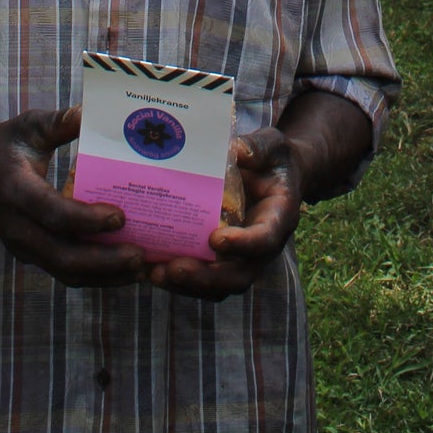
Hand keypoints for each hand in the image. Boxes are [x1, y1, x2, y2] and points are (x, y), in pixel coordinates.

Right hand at [0, 107, 150, 287]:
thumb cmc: (5, 146)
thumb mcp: (29, 127)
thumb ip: (59, 122)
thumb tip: (90, 112)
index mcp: (16, 191)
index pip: (52, 213)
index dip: (85, 219)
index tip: (119, 217)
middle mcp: (18, 227)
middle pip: (62, 255)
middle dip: (103, 260)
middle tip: (139, 255)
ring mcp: (23, 247)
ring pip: (65, 272)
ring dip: (103, 275)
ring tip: (139, 269)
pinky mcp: (32, 256)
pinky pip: (64, 273)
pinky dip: (95, 277)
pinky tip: (123, 272)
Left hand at [146, 126, 305, 302]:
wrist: (273, 176)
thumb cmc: (272, 159)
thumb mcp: (271, 146)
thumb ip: (258, 148)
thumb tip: (236, 151)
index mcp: (279, 217)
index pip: (265, 240)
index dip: (243, 245)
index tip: (216, 239)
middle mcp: (262, 246)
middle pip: (239, 276)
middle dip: (207, 277)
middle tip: (175, 268)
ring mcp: (243, 257)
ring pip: (220, 286)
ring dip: (189, 285)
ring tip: (157, 274)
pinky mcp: (223, 259)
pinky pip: (205, 279)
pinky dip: (181, 281)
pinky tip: (153, 270)